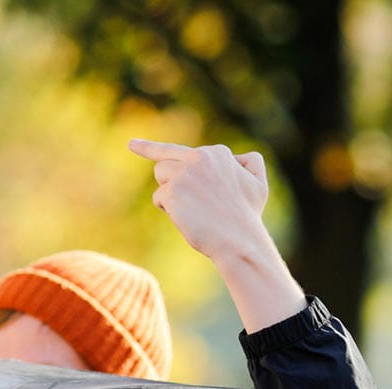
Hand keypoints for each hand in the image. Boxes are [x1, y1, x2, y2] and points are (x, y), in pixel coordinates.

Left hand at [130, 139, 271, 262]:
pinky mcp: (173, 191)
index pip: (183, 149)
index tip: (132, 144)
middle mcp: (200, 157)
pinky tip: (186, 218)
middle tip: (133, 146)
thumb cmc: (248, 216)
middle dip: (163, 167)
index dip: (158, 149)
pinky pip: (159, 197)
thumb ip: (250, 164)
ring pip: (161, 173)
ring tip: (190, 208)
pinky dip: (169, 209)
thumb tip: (236, 157)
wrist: (240, 240)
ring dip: (170, 191)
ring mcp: (185, 173)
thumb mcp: (259, 184)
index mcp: (217, 153)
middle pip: (167, 158)